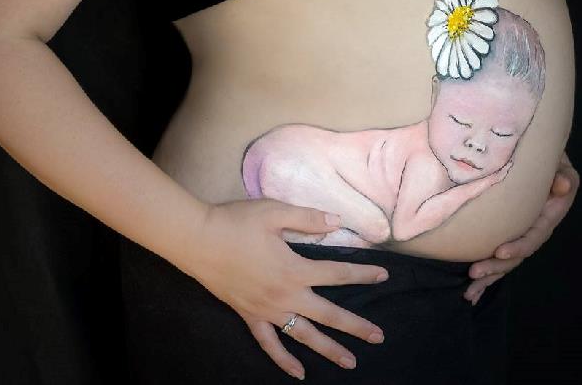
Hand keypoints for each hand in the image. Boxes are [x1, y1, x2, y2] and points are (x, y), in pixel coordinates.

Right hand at [184, 198, 388, 379]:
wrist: (197, 240)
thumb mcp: (274, 212)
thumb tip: (337, 222)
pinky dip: (283, 360)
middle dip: (355, 326)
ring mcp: (267, 310)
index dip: (362, 272)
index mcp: (294, 269)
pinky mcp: (249, 315)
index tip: (384, 274)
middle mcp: (285, 295)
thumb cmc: (235, 222)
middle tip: (378, 337)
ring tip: (350, 362)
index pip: (337, 273)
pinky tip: (298, 372)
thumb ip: (308, 218)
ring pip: (304, 335)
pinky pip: (269, 344)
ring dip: (328, 349)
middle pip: (328, 314)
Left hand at [464, 150, 579, 304]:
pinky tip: (472, 290)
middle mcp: (534, 228)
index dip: (519, 245)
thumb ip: (562, 174)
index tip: (500, 252)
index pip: (534, 234)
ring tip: (469, 290)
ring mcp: (520, 234)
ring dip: (489, 276)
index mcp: (547, 215)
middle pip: (517, 254)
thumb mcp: (559, 163)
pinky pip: (498, 257)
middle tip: (474, 273)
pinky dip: (487, 275)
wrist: (536, 159)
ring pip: (506, 261)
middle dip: (496, 267)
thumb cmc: (546, 160)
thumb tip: (562, 184)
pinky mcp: (507, 235)